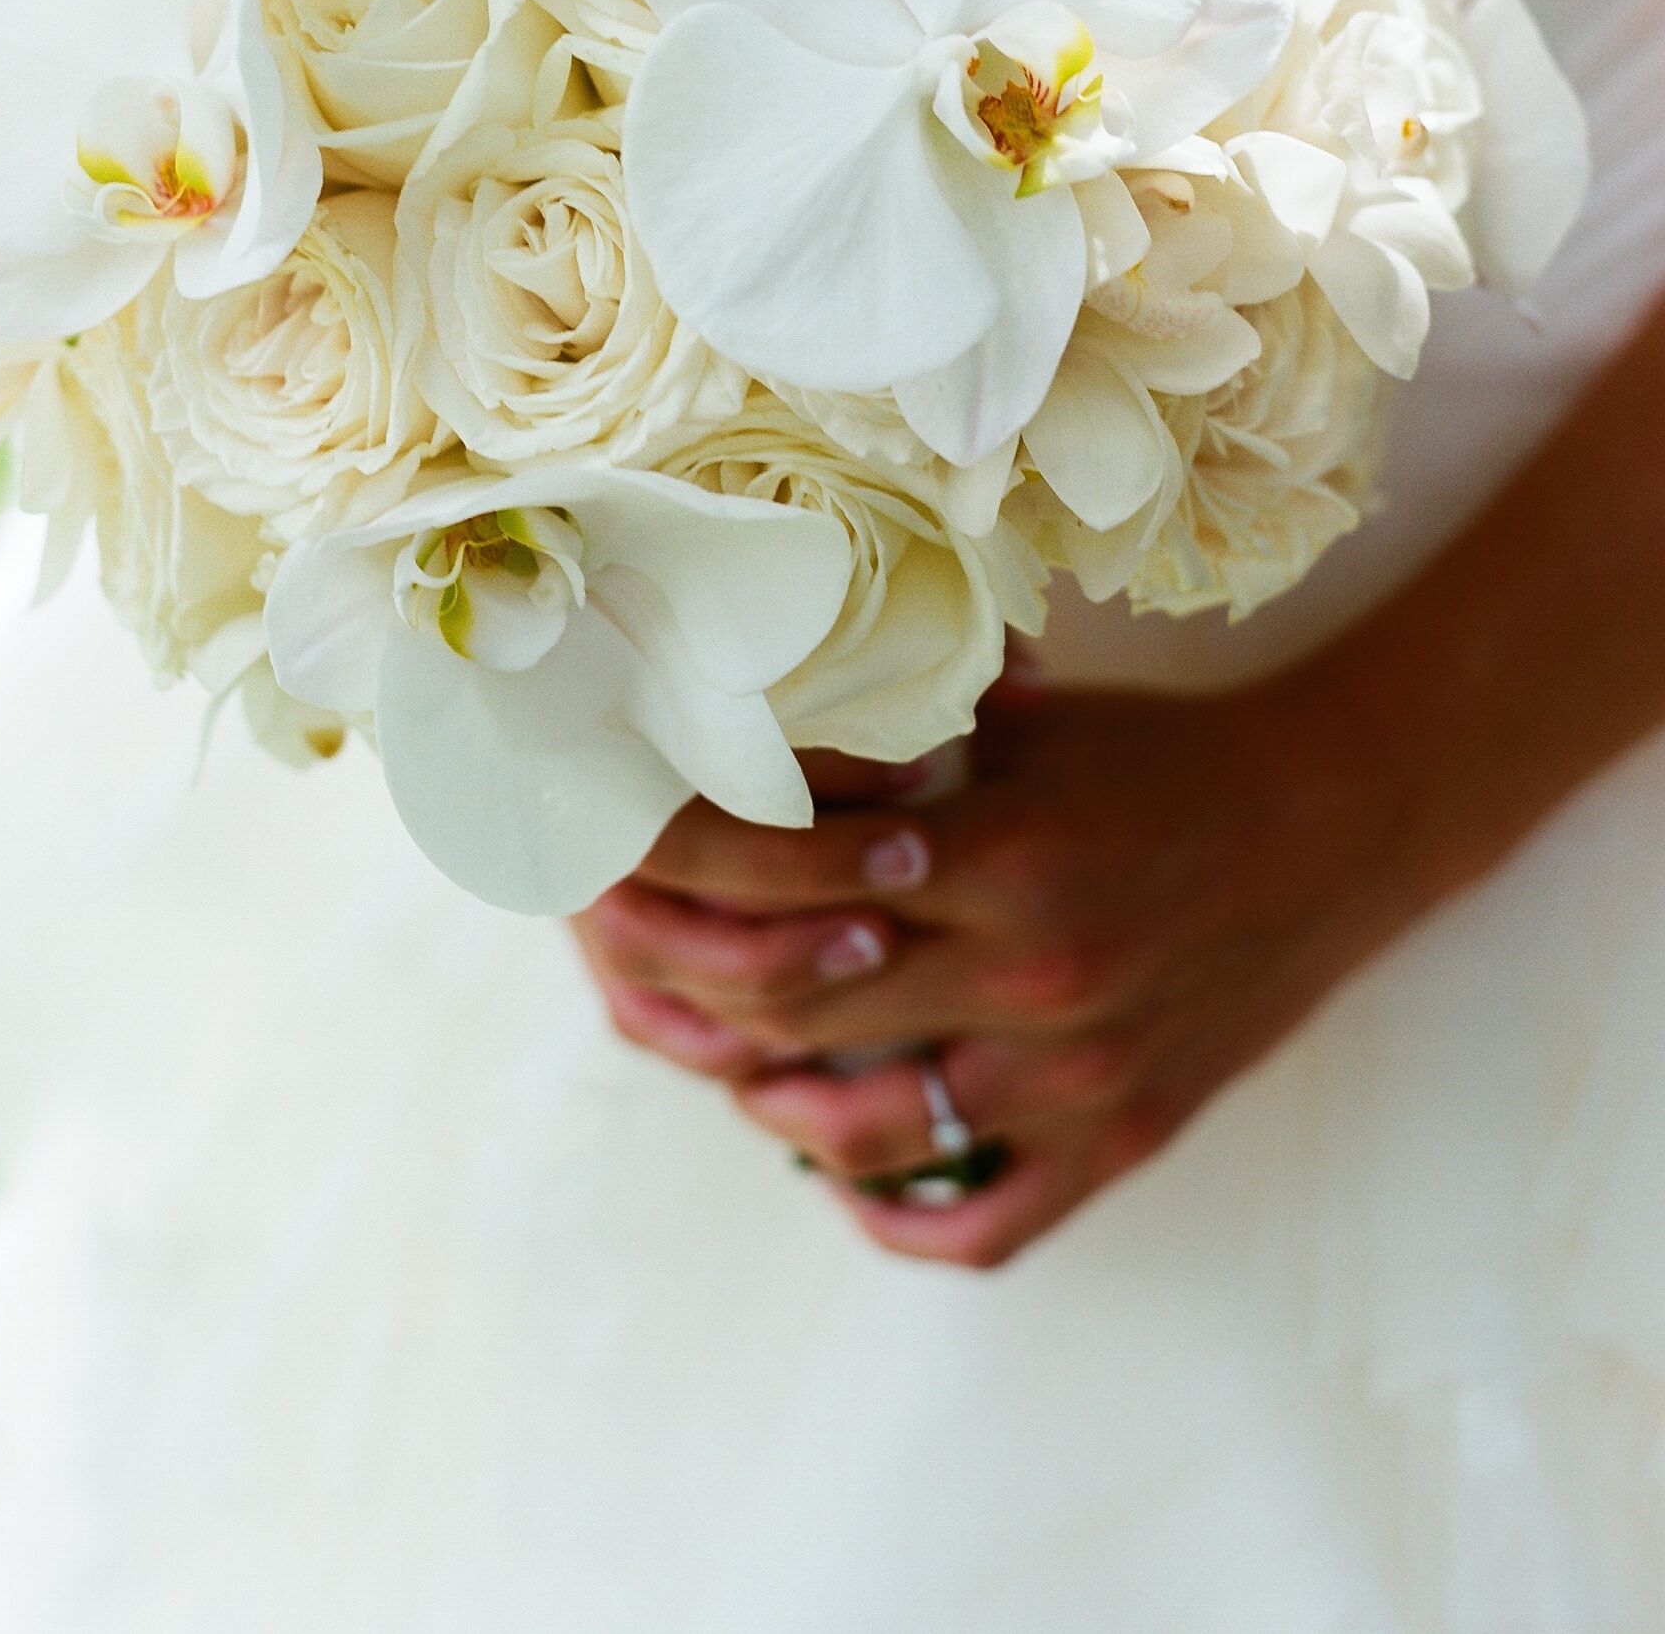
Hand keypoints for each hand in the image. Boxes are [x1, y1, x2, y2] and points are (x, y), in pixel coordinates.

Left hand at [573, 678, 1446, 1271]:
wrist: (1335, 821)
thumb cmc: (1160, 757)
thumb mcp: (1021, 725)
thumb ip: (892, 750)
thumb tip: (740, 742)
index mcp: (1001, 850)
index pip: (786, 873)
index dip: (682, 860)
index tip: (614, 843)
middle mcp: (1033, 972)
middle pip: (798, 1004)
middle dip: (691, 982)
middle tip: (635, 961)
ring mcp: (1077, 1075)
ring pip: (866, 1128)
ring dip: (769, 1102)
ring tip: (730, 1066)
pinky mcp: (1122, 1140)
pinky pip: (984, 1224)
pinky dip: (892, 1217)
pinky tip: (839, 1176)